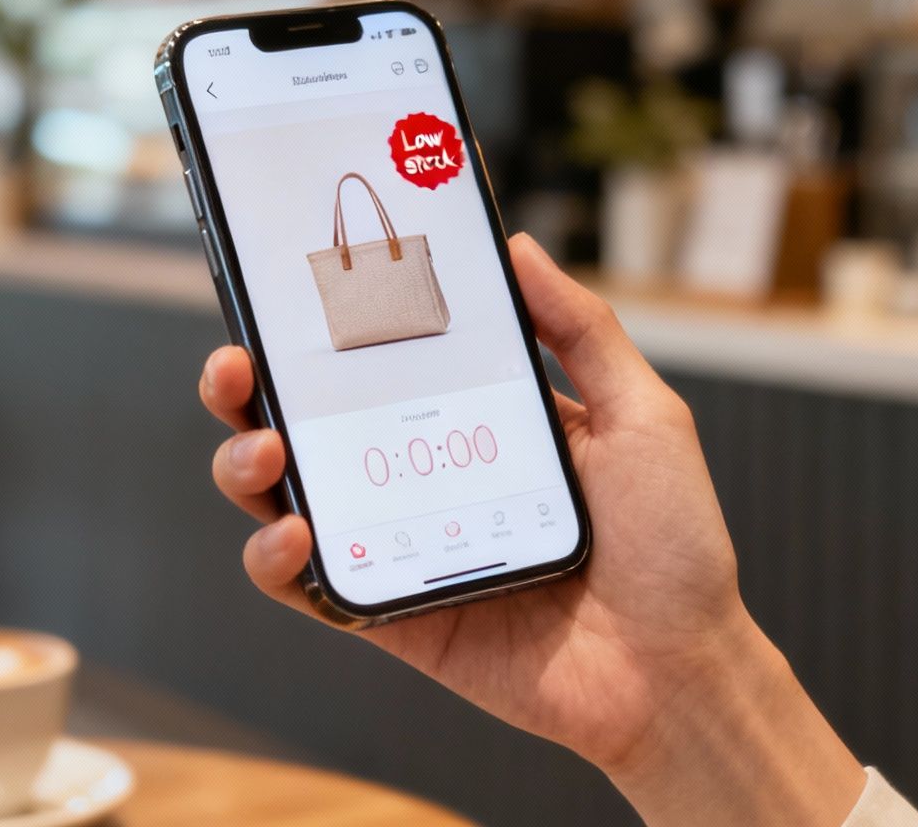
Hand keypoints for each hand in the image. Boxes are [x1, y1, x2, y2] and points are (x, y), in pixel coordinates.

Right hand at [203, 234, 863, 822]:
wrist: (681, 670)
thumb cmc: (674, 545)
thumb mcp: (643, 416)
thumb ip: (583, 332)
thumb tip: (518, 247)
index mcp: (478, 421)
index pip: (380, 359)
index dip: (323, 325)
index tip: (286, 285)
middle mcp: (427, 476)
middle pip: (310, 422)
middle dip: (250, 388)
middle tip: (237, 365)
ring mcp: (404, 545)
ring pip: (287, 498)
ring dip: (245, 466)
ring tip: (263, 450)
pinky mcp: (393, 615)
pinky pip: (310, 588)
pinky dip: (276, 560)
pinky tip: (294, 532)